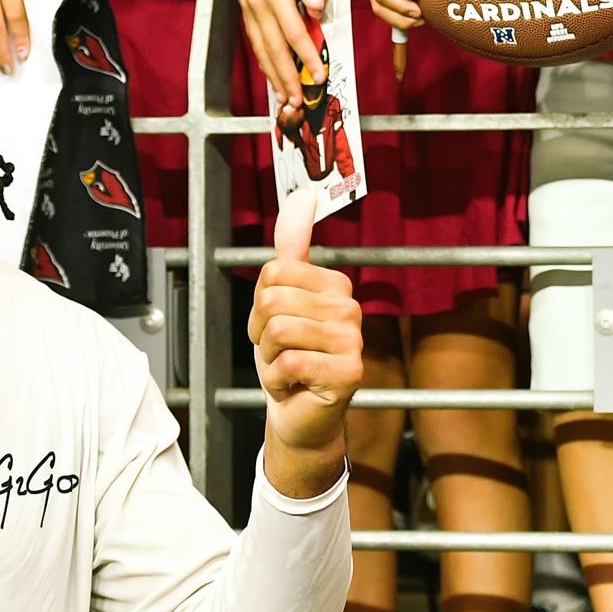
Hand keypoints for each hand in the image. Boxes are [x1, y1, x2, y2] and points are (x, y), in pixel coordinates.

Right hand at [238, 0, 344, 115]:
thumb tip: (317, 9)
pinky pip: (254, 38)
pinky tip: (270, 71)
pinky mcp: (245, 3)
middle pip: (273, 47)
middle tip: (298, 102)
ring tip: (283, 97)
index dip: (306, 57)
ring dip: (272, 74)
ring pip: (260, 47)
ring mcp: (247, 4)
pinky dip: (263, 58)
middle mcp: (256, 1)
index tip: (318, 76)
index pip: (293, 32)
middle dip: (286, 77)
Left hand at [250, 189, 362, 465]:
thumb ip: (291, 248)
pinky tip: (296, 386)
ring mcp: (353, 341)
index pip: (274, 272)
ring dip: (269, 359)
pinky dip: (278, 380)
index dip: (259, 305)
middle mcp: (350, 309)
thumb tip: (303, 195)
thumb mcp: (282, 299)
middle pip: (272, 299)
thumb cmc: (291, 358)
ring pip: (278, 330)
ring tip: (289, 368)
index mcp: (335, 286)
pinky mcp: (349, 373)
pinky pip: (289, 361)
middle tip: (281, 351)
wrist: (300, 416)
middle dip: (262, 333)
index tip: (275, 326)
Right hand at [364, 0, 440, 33]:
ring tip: (420, 17)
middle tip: (421, 19)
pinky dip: (398, 14)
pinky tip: (414, 13)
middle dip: (399, 17)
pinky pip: (384, 6)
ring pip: (380, 9)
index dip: (400, 7)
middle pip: (378, 5)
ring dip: (399, 18)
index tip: (419, 12)